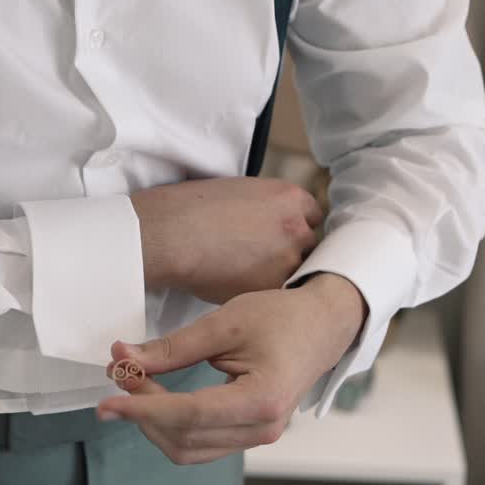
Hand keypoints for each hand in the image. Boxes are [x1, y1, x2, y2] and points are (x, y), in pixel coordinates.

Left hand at [97, 274, 367, 464]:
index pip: (187, 415)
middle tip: (120, 370)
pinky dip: (169, 425)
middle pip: (182, 437)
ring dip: (151, 420)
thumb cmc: (281, 317)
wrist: (323, 326)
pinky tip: (154, 398)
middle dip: (141, 409)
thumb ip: (172, 348)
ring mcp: (257, 437)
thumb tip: (124, 359)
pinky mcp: (249, 435)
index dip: (141, 409)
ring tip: (133, 382)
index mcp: (261, 400)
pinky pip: (199, 444)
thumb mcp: (224, 322)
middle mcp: (262, 429)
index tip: (106, 401)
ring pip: (186, 448)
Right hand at [131, 177, 323, 303]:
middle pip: (308, 245)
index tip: (280, 237)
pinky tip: (238, 285)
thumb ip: (266, 208)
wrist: (172, 235)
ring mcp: (288, 259)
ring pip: (294, 272)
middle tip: (263, 259)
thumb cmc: (192, 209)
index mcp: (291, 197)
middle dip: (289, 252)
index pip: (312, 216)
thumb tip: (268, 224)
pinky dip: (262, 293)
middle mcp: (297, 227)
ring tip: (246, 275)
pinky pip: (275, 294)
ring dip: (277, 275)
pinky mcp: (272, 287)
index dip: (294, 227)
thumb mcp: (240, 191)